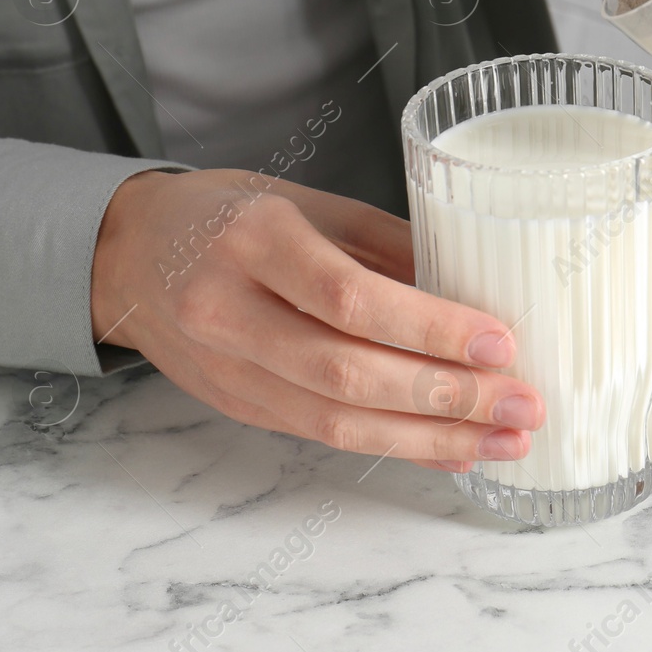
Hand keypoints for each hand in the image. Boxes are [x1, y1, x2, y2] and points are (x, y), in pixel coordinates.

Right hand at [90, 170, 543, 472]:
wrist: (127, 254)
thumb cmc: (229, 216)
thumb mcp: (308, 201)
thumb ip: (388, 245)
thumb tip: (476, 292)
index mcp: (255, 241)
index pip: (349, 298)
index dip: (429, 328)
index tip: (500, 343)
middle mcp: (231, 310)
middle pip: (347, 373)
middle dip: (447, 398)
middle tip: (524, 406)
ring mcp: (228, 368)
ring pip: (336, 422)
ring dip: (432, 439)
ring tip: (504, 442)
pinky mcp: (237, 406)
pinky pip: (323, 437)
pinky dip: (395, 446)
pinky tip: (452, 450)